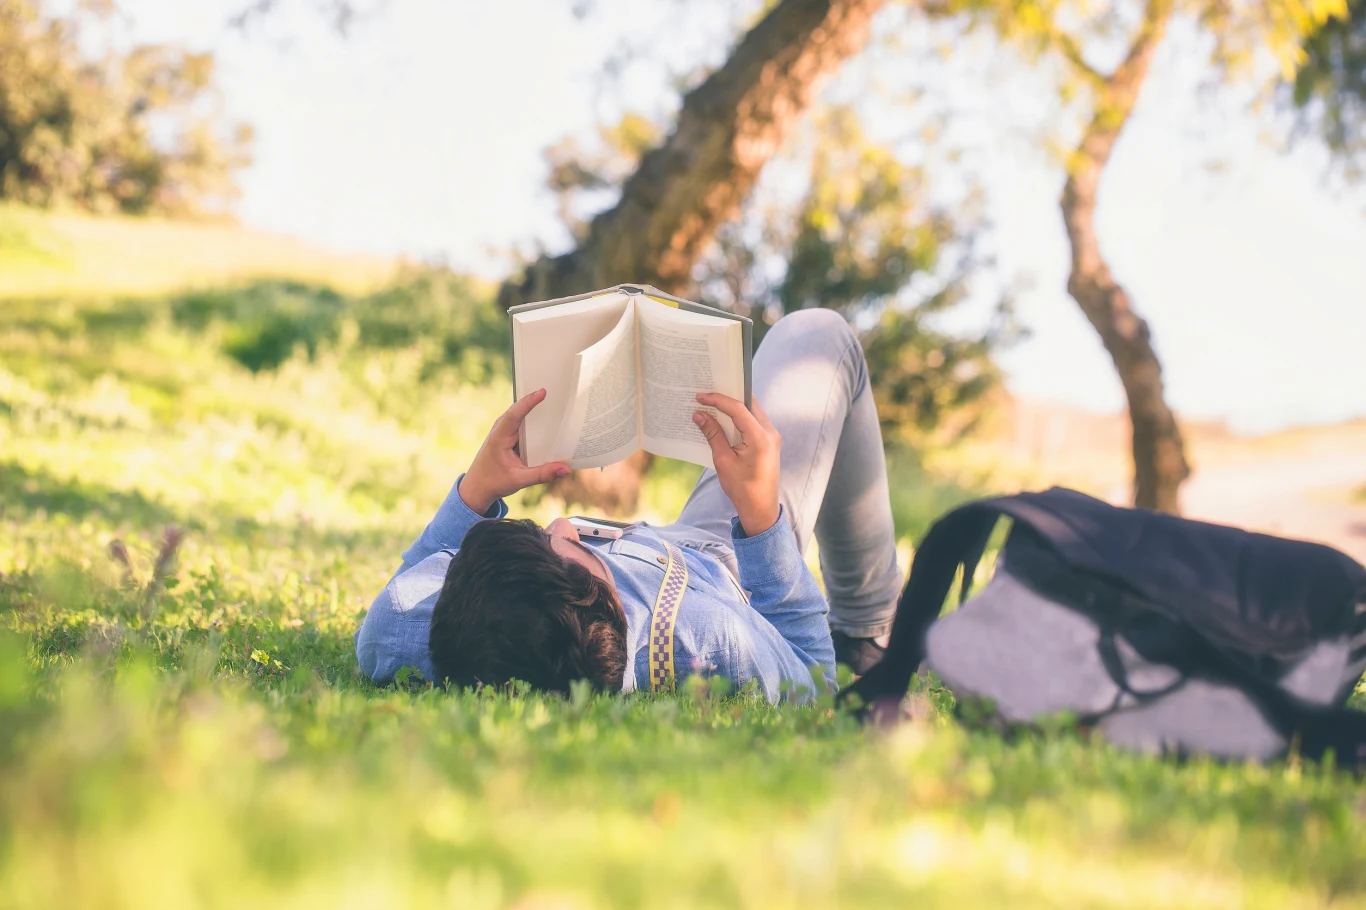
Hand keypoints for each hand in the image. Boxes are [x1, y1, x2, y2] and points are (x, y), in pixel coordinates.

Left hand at [459, 389, 569, 513]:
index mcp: (499, 438)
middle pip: (518, 409)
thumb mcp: (520, 480)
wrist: (476, 488)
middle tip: (555, 391)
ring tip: (554, 400)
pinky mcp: (508, 436)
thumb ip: (543, 474)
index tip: (542, 392)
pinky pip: (521, 423)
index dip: (528, 402)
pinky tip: (546, 419)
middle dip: (534, 399)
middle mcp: (500, 430)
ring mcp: (503, 431)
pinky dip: (532, 419)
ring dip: (534, 408)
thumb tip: (566, 469)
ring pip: (520, 415)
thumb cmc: (494, 482)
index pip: (514, 415)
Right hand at [692, 392, 780, 536]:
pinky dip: (739, 416)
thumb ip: (713, 434)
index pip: (738, 409)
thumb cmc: (742, 488)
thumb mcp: (723, 460)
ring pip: (752, 410)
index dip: (718, 399)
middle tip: (707, 394)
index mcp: (760, 438)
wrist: (760, 508)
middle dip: (727, 397)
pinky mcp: (769, 441)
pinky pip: (753, 420)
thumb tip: (699, 415)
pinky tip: (723, 418)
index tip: (701, 396)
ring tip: (712, 404)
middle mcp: (770, 433)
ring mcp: (772, 436)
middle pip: (748, 404)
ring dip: (733, 406)